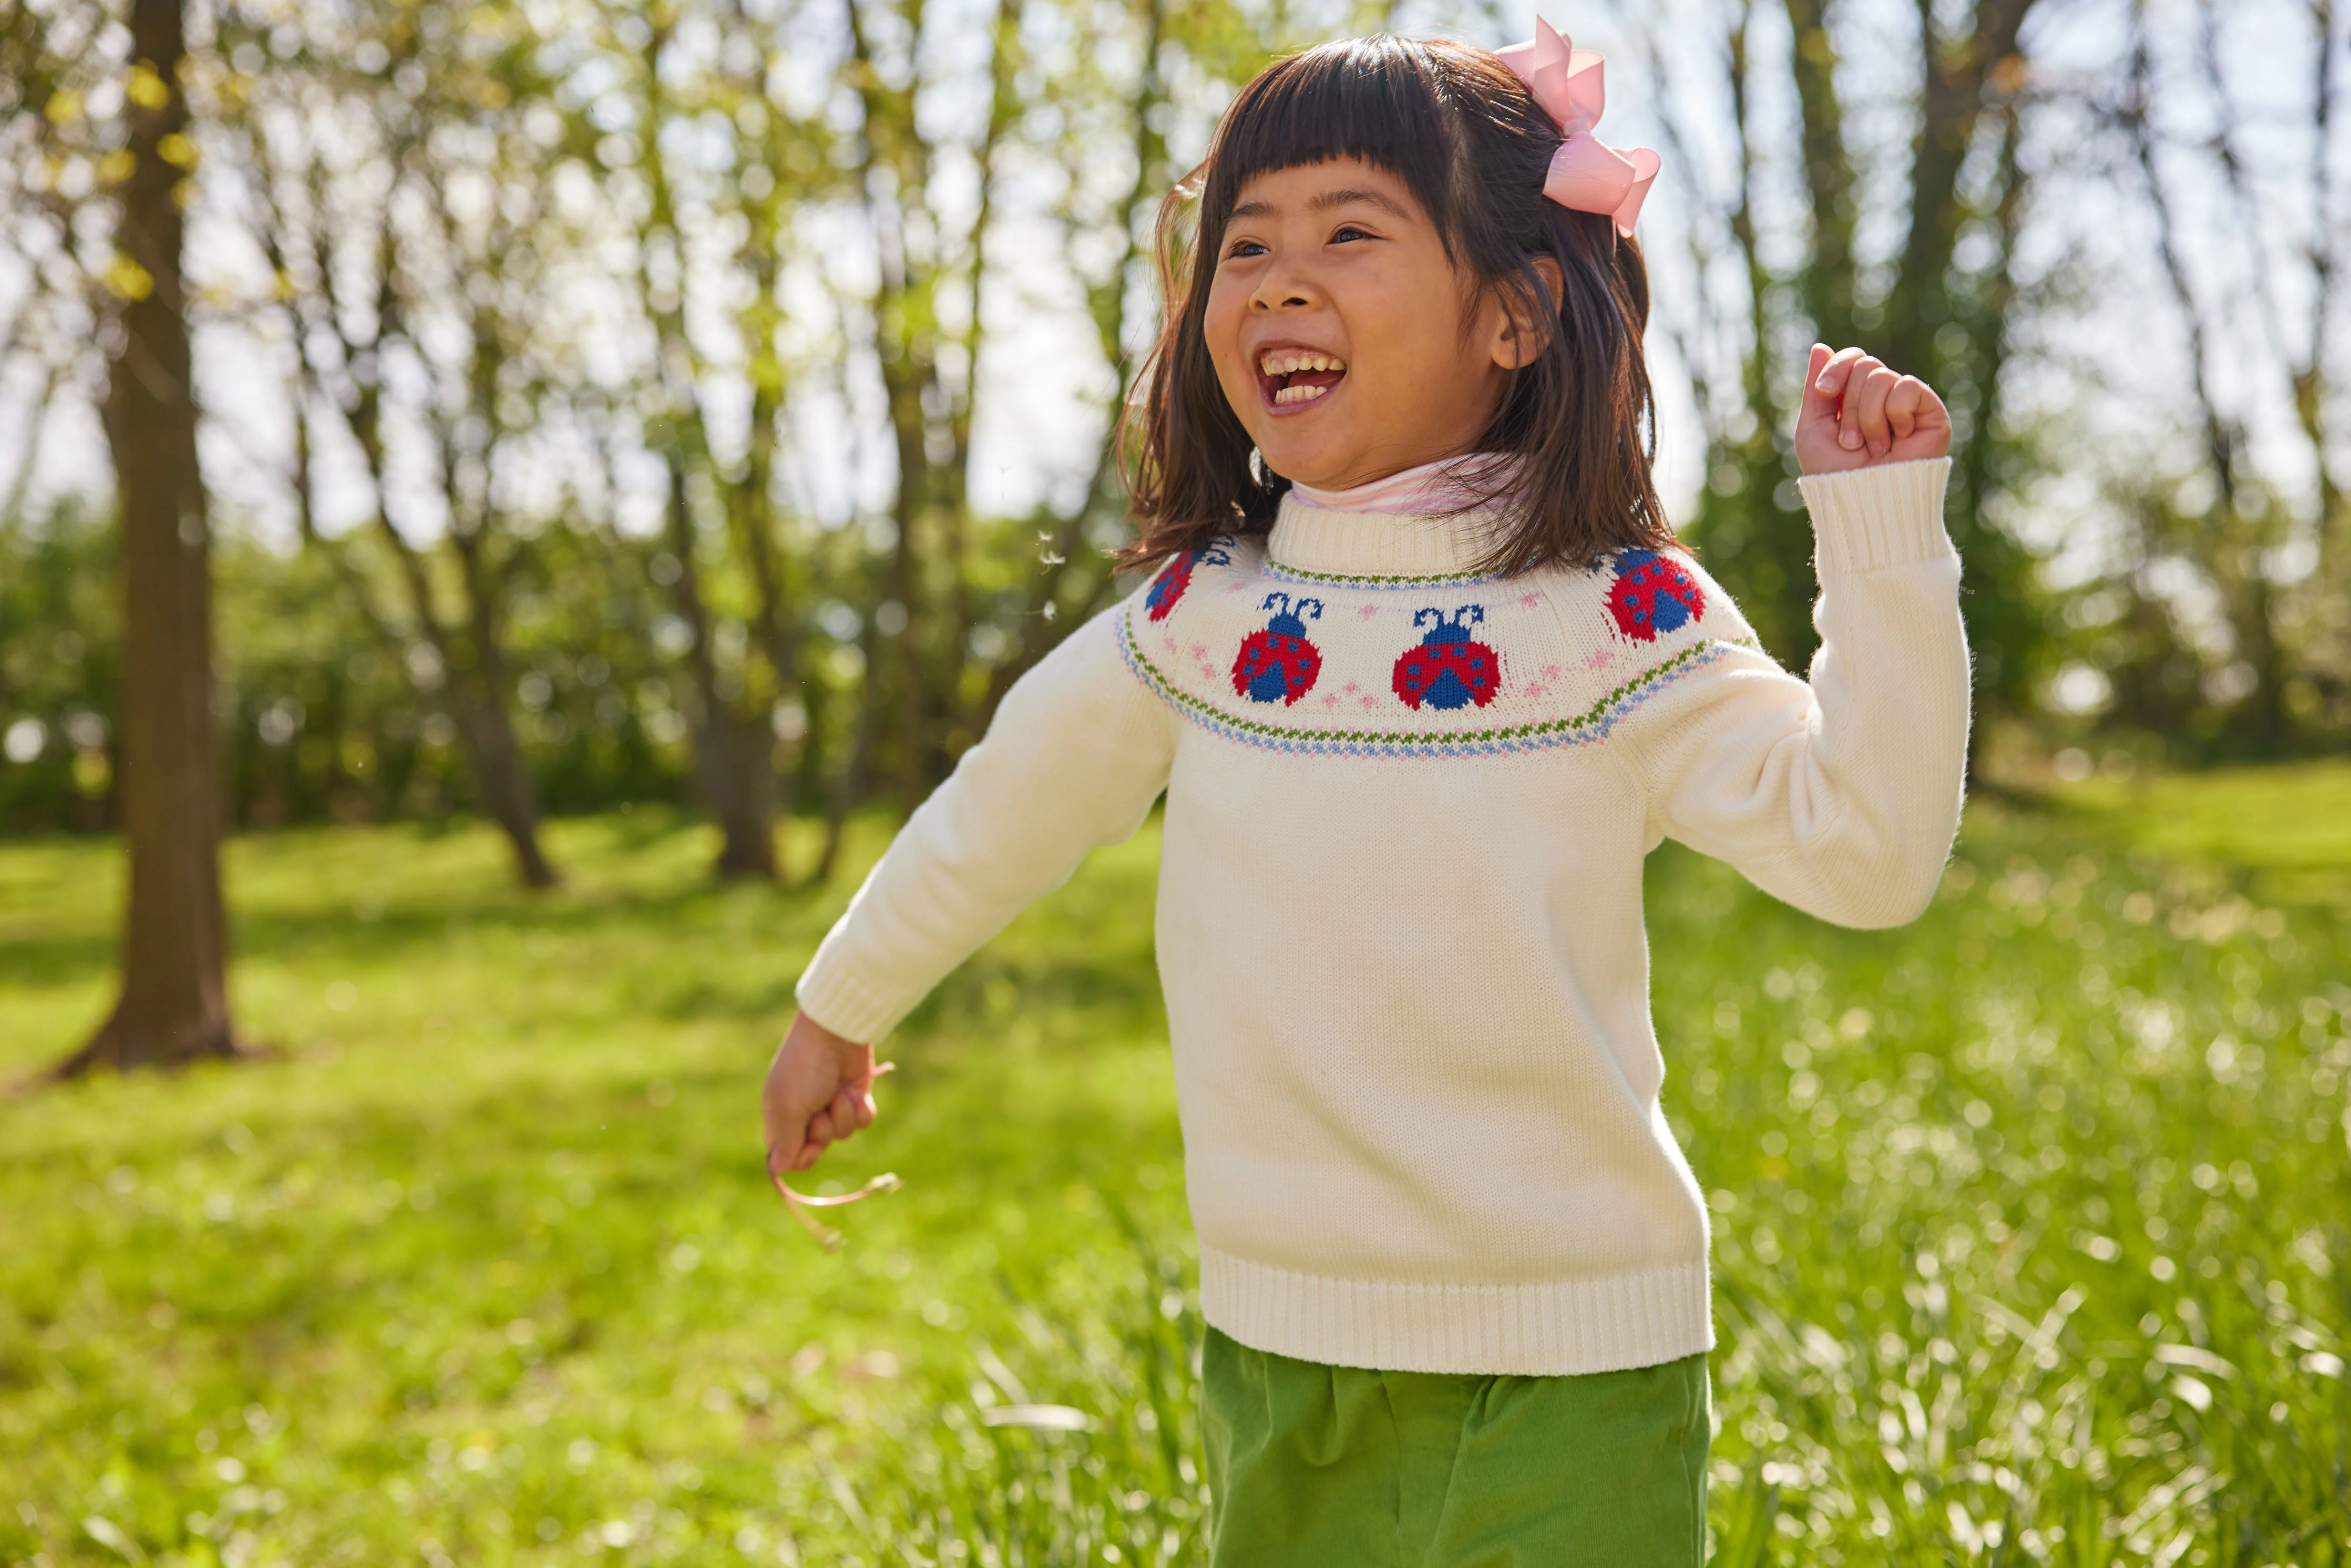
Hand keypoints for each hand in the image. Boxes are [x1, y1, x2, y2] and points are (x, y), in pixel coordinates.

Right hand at [762, 1010, 887, 1175]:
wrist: (836, 1032)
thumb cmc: (805, 1068)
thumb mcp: (788, 1107)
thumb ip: (785, 1141)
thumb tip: (778, 1170)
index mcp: (780, 1115)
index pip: (787, 1154)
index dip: (801, 1157)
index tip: (809, 1147)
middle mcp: (805, 1113)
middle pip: (818, 1147)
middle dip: (824, 1131)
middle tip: (820, 1109)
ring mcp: (831, 1105)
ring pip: (843, 1135)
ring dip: (843, 1114)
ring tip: (837, 1091)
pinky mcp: (855, 1096)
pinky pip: (862, 1122)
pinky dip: (860, 1109)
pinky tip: (855, 1092)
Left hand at [1794, 344, 1951, 474]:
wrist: (1863, 503)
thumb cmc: (1835, 474)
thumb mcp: (1813, 430)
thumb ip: (1816, 390)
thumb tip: (1820, 346)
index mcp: (1857, 398)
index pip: (1852, 359)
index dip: (1837, 368)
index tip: (1825, 392)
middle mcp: (1884, 397)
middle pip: (1865, 365)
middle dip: (1850, 406)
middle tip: (1851, 443)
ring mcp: (1908, 404)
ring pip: (1882, 376)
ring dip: (1868, 418)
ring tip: (1873, 449)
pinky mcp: (1931, 413)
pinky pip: (1907, 387)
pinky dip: (1894, 415)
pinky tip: (1898, 440)